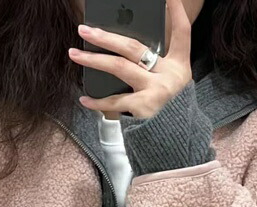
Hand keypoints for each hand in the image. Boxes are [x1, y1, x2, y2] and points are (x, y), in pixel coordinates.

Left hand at [68, 0, 193, 118]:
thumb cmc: (167, 112)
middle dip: (107, 36)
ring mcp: (157, 92)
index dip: (176, 13)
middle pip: (135, 47)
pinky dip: (97, 101)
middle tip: (85, 29)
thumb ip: (153, 68)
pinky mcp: (144, 109)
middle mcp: (170, 76)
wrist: (173, 145)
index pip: (182, 32)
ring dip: (93, 59)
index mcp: (179, 66)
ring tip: (74, 53)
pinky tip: (84, 98)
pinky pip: (114, 101)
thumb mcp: (167, 85)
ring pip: (119, 67)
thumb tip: (119, 48)